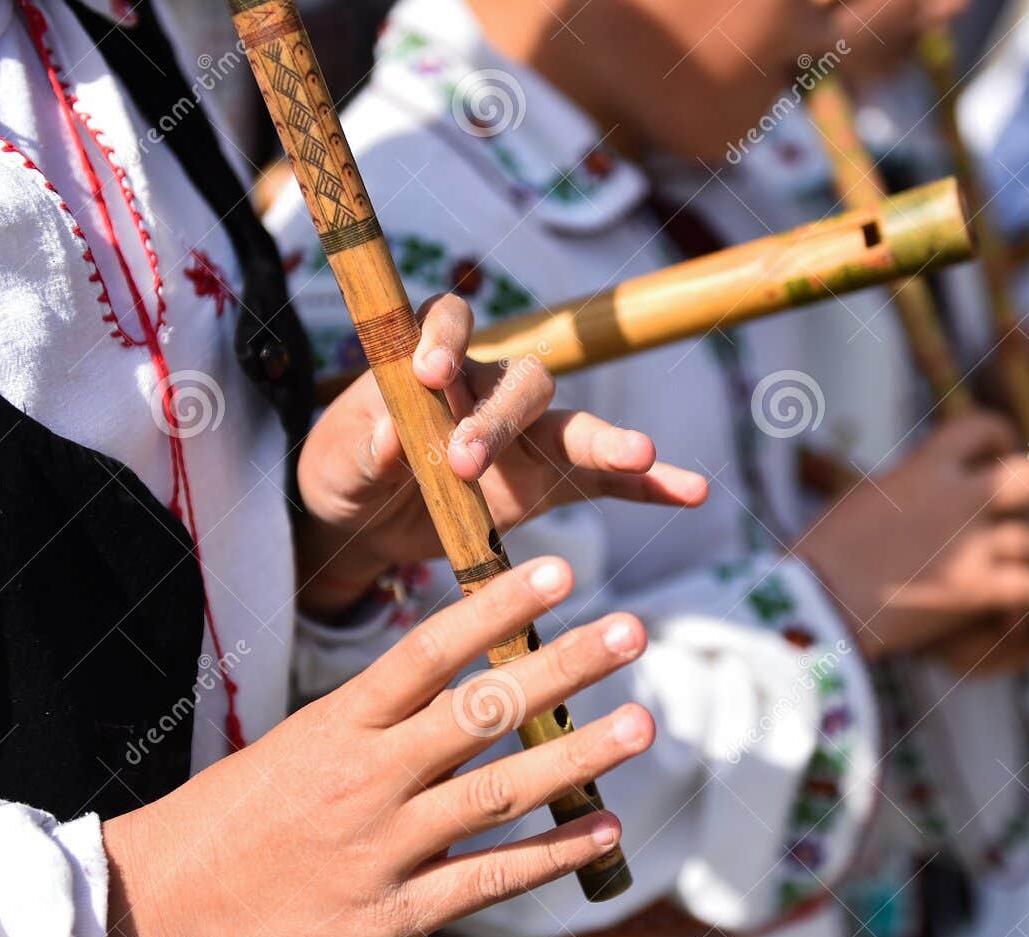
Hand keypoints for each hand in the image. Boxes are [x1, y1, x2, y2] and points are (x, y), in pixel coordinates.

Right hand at [101, 557, 651, 936]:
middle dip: (561, 668)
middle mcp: (367, 776)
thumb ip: (392, 708)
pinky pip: (487, 878)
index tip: (560, 571)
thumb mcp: (308, 733)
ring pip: (497, 794)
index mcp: (341, 722)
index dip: (496, 607)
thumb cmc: (251, 803)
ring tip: (642, 723)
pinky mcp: (394, 911)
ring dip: (577, 757)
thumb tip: (485, 666)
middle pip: (479, 712)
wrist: (173, 894)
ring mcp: (383, 846)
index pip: (428, 650)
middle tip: (631, 629)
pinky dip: (551, 854)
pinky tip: (606, 825)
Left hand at [296, 294, 707, 617]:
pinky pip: (609, 481)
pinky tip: (691, 492)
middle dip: (502, 417)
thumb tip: (393, 442)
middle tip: (467, 461)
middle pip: (522, 380)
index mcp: (435, 364)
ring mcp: (530, 436)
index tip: (428, 374)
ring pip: (576, 426)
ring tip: (641, 454)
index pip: (449, 325)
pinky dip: (650, 485)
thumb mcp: (338, 461)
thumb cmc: (346, 470)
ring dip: (608, 440)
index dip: (445, 340)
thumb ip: (364, 447)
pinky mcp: (552, 482)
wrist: (364, 520)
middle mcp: (491, 388)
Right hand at [797, 412, 1028, 659]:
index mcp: (925, 466)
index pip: (981, 427)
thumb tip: (921, 484)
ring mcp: (972, 544)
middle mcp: (959, 497)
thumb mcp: (867, 497)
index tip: (1003, 449)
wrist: (818, 599)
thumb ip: (908, 486)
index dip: (1001, 436)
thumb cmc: (823, 552)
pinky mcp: (975, 589)